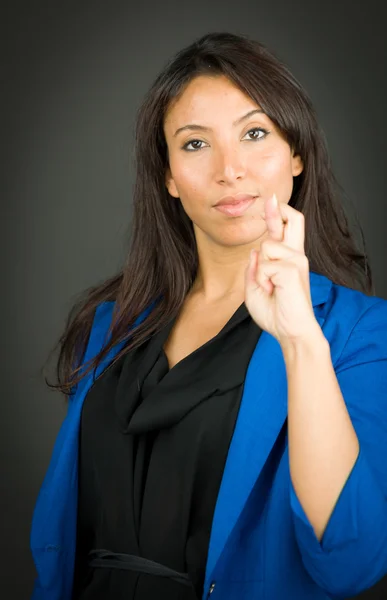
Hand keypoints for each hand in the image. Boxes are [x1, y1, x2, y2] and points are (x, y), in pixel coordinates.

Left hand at [244, 193, 319, 346]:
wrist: (290, 332)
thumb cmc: (275, 313)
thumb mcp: (255, 289)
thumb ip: (254, 269)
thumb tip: (255, 251)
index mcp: (287, 259)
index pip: (284, 230)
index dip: (277, 214)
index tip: (271, 200)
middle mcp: (296, 256)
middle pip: (295, 220)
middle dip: (279, 209)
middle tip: (270, 199)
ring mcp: (297, 261)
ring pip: (266, 247)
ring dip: (259, 270)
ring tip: (269, 288)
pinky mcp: (293, 269)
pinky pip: (264, 266)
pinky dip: (262, 280)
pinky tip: (273, 291)